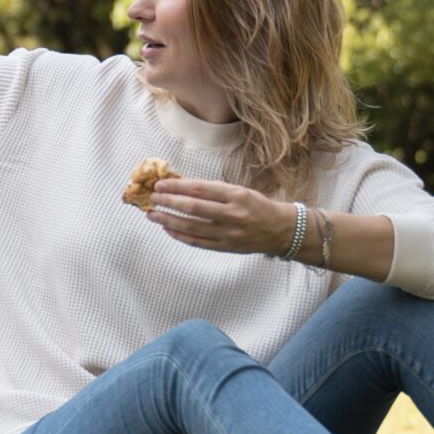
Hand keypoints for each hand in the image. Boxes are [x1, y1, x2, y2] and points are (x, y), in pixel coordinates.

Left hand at [146, 177, 298, 256]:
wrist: (280, 230)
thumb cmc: (256, 206)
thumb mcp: (238, 191)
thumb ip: (212, 190)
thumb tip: (180, 185)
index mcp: (236, 195)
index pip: (199, 189)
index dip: (176, 187)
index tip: (160, 184)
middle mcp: (233, 215)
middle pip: (192, 208)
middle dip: (168, 202)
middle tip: (152, 198)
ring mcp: (229, 234)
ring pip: (191, 227)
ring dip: (168, 220)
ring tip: (153, 214)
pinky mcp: (226, 248)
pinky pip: (197, 242)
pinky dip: (180, 235)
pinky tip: (167, 228)